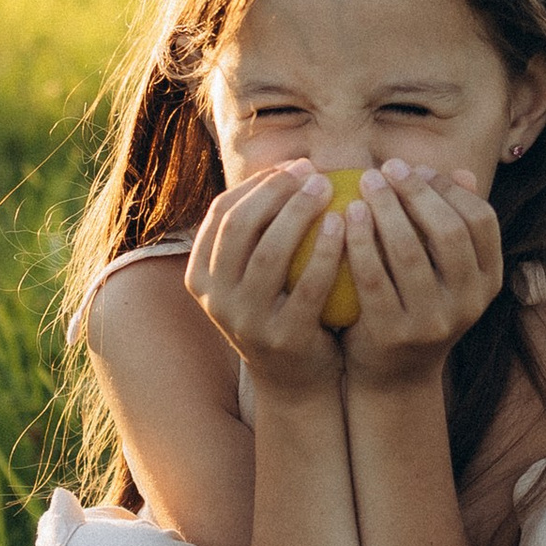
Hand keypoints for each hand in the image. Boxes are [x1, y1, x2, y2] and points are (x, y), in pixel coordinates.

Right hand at [183, 163, 351, 392]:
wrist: (296, 380)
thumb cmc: (282, 308)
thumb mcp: (254, 275)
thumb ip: (260, 231)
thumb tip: (290, 165)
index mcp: (200, 276)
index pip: (222, 213)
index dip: (258, 183)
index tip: (294, 166)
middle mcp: (214, 299)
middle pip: (241, 227)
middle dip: (277, 191)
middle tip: (314, 173)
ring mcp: (245, 321)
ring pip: (269, 254)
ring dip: (299, 213)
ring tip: (329, 189)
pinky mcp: (282, 338)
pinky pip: (307, 286)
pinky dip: (326, 251)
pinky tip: (345, 225)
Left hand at [339, 163, 503, 386]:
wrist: (394, 376)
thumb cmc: (416, 305)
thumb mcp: (444, 271)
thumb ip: (451, 224)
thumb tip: (460, 171)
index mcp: (488, 281)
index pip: (480, 220)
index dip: (448, 188)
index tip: (415, 167)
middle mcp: (469, 303)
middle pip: (448, 231)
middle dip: (415, 192)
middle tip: (385, 168)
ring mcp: (432, 322)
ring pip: (409, 251)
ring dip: (385, 209)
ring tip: (364, 183)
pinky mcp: (393, 333)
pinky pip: (373, 277)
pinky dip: (359, 241)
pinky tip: (345, 216)